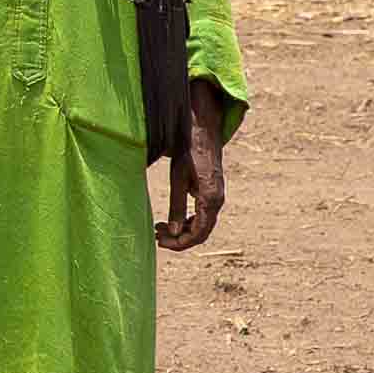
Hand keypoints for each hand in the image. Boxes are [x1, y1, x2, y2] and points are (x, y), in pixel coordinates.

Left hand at [154, 82, 229, 251]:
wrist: (203, 129)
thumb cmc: (189, 151)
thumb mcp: (178, 179)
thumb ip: (177, 206)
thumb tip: (175, 231)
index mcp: (210, 199)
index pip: (198, 233)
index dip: (179, 243)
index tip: (159, 242)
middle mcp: (217, 201)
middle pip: (201, 232)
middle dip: (178, 238)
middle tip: (156, 235)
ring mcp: (217, 196)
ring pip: (202, 224)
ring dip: (182, 230)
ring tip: (160, 228)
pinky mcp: (212, 191)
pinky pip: (203, 214)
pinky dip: (188, 220)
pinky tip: (172, 219)